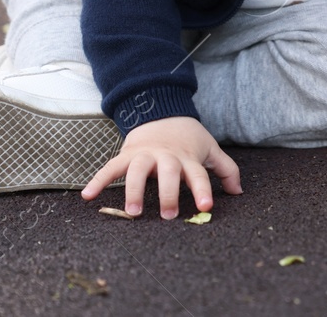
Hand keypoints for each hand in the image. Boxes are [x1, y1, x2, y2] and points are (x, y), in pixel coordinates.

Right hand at [80, 115, 241, 218]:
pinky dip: (98, 180)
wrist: (161, 111)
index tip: (207, 206)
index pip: (198, 174)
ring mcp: (145, 155)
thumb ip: (226, 169)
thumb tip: (239, 191)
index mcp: (187, 157)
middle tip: (169, 216)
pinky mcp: (126, 155)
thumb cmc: (188, 138)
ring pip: (137, 170)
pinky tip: (88, 196)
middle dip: (168, 193)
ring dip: (133, 190)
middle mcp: (166, 156)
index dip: (203, 189)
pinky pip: (110, 167)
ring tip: (132, 212)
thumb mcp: (209, 149)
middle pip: (167, 172)